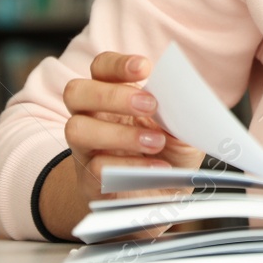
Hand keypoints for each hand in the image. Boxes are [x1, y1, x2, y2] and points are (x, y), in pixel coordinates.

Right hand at [50, 51, 205, 238]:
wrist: (165, 198)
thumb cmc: (172, 154)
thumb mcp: (185, 130)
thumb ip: (182, 112)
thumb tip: (185, 99)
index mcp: (116, 97)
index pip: (101, 68)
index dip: (117, 64)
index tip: (145, 68)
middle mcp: (93, 118)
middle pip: (76, 92)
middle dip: (113, 95)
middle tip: (151, 104)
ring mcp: (86, 149)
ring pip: (77, 129)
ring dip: (120, 133)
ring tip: (156, 142)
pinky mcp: (89, 180)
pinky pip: (96, 167)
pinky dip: (130, 165)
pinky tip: (157, 168)